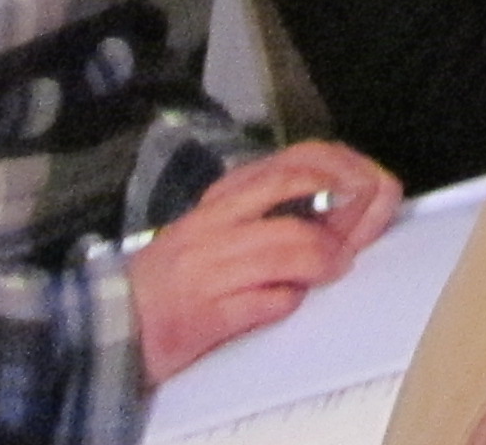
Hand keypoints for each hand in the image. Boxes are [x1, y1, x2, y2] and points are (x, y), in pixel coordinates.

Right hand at [128, 142, 401, 385]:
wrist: (111, 327)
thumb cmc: (176, 278)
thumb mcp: (224, 228)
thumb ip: (277, 211)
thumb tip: (351, 202)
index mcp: (224, 196)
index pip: (296, 159)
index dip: (346, 167)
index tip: (374, 184)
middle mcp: (217, 222)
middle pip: (299, 188)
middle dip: (348, 203)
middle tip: (364, 225)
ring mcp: (209, 266)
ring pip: (290, 244)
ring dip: (326, 257)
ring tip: (333, 268)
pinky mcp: (204, 315)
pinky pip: (267, 301)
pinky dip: (288, 300)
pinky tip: (287, 299)